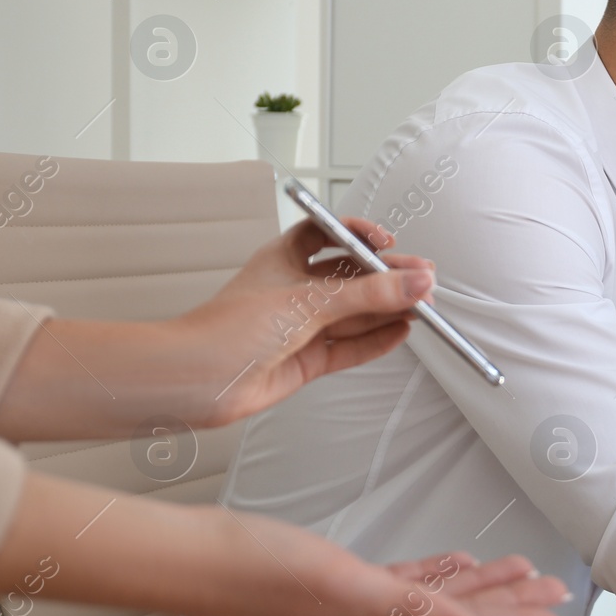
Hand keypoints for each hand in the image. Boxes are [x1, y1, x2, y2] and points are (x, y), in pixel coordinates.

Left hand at [176, 217, 435, 425]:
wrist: (193, 381)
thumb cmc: (227, 330)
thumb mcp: (308, 301)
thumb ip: (368, 294)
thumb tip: (414, 282)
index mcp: (285, 259)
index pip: (330, 234)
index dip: (359, 235)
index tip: (388, 242)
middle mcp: (294, 290)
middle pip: (351, 277)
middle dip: (386, 278)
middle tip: (422, 280)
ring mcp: (301, 326)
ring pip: (354, 313)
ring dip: (387, 309)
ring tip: (421, 306)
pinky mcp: (306, 359)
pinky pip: (350, 346)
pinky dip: (376, 340)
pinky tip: (400, 332)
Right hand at [223, 539, 570, 615]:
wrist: (189, 557)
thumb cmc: (250, 571)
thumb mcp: (344, 586)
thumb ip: (411, 613)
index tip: (556, 613)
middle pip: (460, 615)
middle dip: (511, 603)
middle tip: (555, 593)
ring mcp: (355, 604)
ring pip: (437, 596)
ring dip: (480, 585)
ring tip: (520, 575)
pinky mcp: (338, 581)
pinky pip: (403, 581)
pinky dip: (433, 572)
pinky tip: (454, 562)